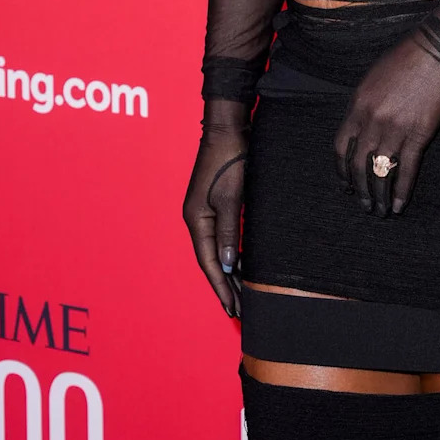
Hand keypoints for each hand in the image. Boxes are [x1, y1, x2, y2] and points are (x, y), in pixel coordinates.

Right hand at [182, 121, 248, 317]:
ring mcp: (205, 210)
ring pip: (217, 249)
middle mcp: (197, 218)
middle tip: (239, 311)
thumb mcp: (231, 197)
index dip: (221, 287)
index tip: (232, 309)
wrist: (228, 128)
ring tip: (242, 294)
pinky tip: (242, 263)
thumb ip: (229, 231)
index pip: (209, 262)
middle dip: (225, 286)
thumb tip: (229, 264)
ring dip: (229, 271)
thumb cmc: (229, 159)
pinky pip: (222, 236)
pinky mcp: (215, 202)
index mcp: (196, 219)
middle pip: (211, 259)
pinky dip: (232, 252)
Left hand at [333, 26, 439, 216]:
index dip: (341, 170)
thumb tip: (360, 127)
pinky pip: (407, 169)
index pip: (342, 146)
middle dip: (359, 189)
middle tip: (363, 204)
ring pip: (381, 171)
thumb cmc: (406, 57)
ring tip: (379, 210)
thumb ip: (363, 104)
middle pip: (359, 164)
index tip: (345, 184)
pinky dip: (401, 191)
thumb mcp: (372, 77)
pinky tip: (399, 205)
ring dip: (378, 195)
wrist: (437, 50)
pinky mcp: (419, 134)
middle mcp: (372, 120)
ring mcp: (395, 129)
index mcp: (358, 105)